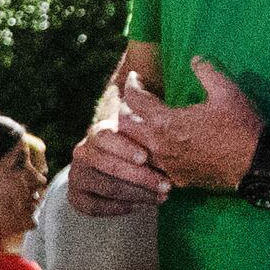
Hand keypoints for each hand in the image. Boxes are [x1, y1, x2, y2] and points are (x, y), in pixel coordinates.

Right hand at [68, 76, 170, 214]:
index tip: (146, 158)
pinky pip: (90, 204)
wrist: (121, 166)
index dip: (123, 147)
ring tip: (161, 198)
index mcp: (100, 130)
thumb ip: (162, 99)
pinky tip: (139, 207)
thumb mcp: (155, 117)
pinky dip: (114, 207)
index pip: (105, 136)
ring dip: (132, 193)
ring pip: (101, 186)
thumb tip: (191, 61)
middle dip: (135, 176)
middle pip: (102, 163)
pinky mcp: (77, 195)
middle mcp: (83, 150)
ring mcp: (78, 173)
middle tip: (166, 186)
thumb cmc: (149, 140)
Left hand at [117, 56, 259, 192]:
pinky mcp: (178, 180)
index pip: (134, 100)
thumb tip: (194, 58)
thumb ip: (206, 70)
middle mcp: (159, 146)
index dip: (132, 85)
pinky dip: (149, 155)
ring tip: (142, 122)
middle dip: (125, 109)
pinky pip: (153, 167)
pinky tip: (157, 148)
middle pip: (125, 126)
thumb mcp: (226, 91)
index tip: (135, 77)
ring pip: (135, 149)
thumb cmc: (241, 125)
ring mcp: (167, 166)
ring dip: (134, 134)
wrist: (258, 163)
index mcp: (165, 123)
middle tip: (134, 99)